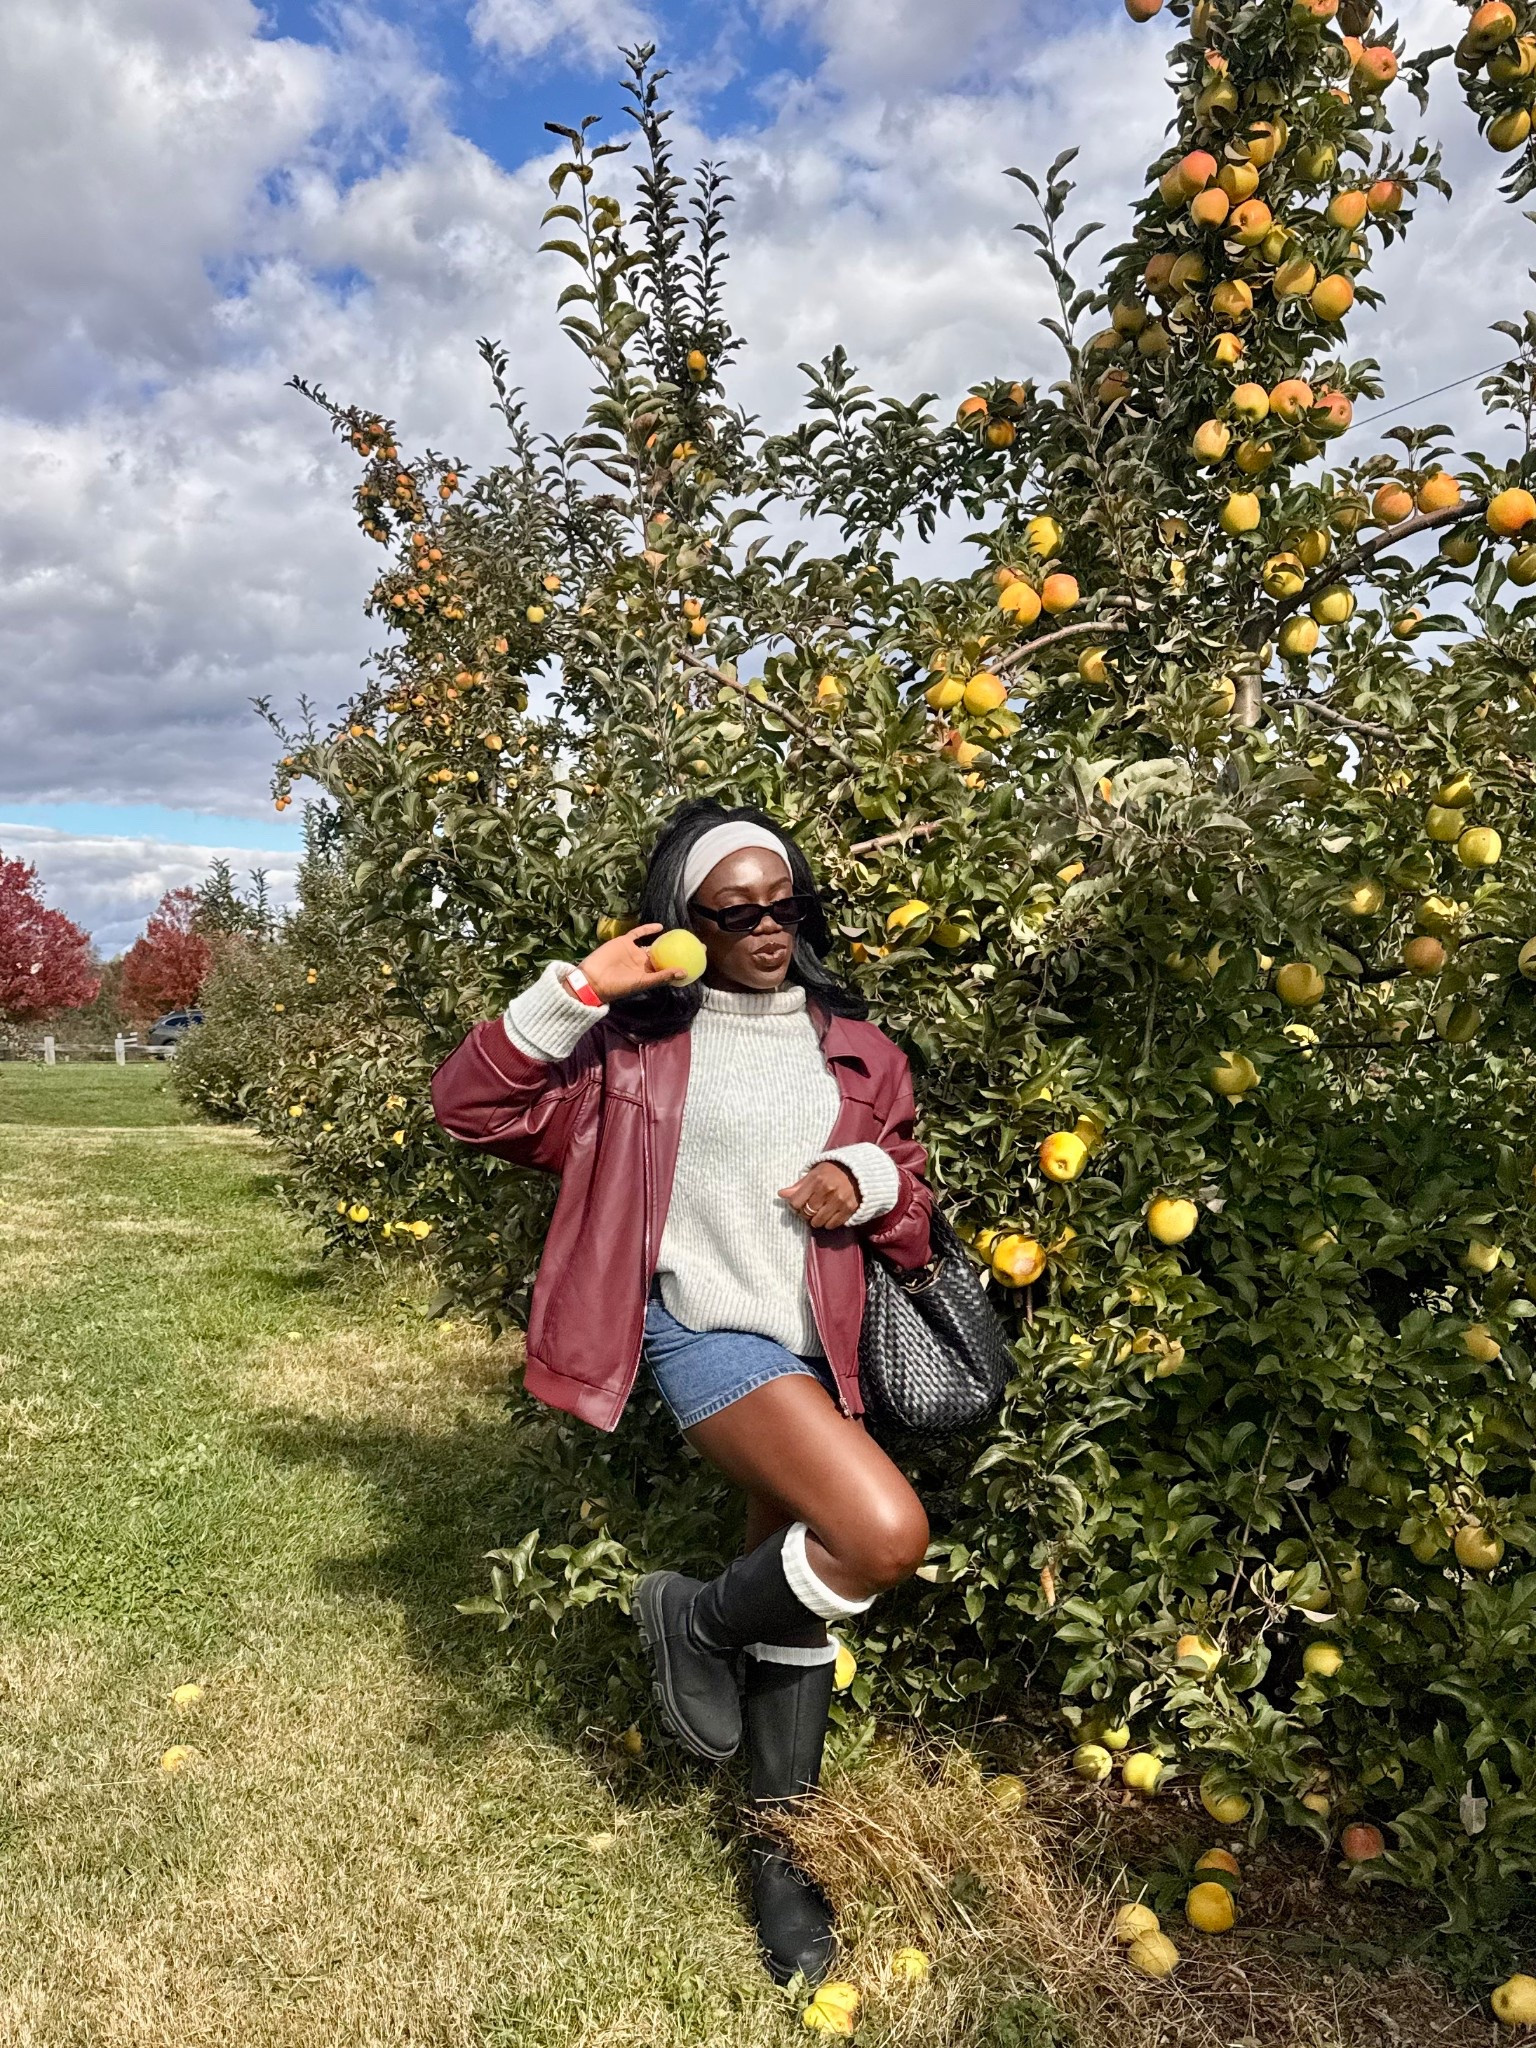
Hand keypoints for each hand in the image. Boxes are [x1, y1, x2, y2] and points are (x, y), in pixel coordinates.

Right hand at [576, 925, 690, 1002]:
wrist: (593, 979)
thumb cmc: (618, 986)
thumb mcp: (643, 982)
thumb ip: (662, 977)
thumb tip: (684, 972)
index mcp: (648, 974)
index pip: (669, 968)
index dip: (683, 963)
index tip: (699, 958)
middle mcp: (643, 963)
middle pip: (665, 954)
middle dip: (679, 950)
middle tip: (696, 944)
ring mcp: (634, 952)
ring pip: (653, 943)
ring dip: (665, 939)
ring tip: (680, 934)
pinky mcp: (624, 942)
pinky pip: (638, 934)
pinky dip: (648, 929)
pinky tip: (660, 927)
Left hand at [779, 1162, 859, 1230]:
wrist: (860, 1171)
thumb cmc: (834, 1170)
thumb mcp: (815, 1172)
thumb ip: (799, 1185)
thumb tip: (781, 1194)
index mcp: (816, 1180)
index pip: (795, 1202)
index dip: (794, 1206)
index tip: (798, 1204)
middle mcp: (827, 1191)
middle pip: (806, 1213)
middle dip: (805, 1213)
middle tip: (810, 1208)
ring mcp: (839, 1201)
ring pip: (818, 1222)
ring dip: (816, 1220)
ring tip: (819, 1212)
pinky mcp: (850, 1209)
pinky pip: (833, 1225)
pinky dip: (829, 1223)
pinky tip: (829, 1215)